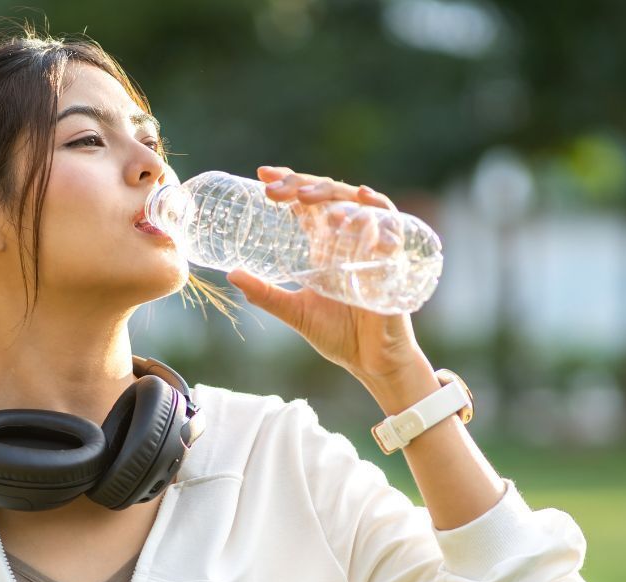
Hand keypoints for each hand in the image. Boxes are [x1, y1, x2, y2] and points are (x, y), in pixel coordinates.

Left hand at [226, 165, 425, 381]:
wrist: (370, 362)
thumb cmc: (338, 336)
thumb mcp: (295, 312)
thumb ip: (265, 294)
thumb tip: (232, 274)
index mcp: (326, 247)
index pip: (309, 204)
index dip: (289, 182)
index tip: (262, 175)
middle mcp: (349, 240)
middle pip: (330, 195)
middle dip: (303, 184)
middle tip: (276, 189)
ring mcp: (372, 248)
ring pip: (358, 204)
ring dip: (334, 196)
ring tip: (309, 200)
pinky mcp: (392, 262)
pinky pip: (393, 227)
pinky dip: (380, 212)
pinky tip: (364, 201)